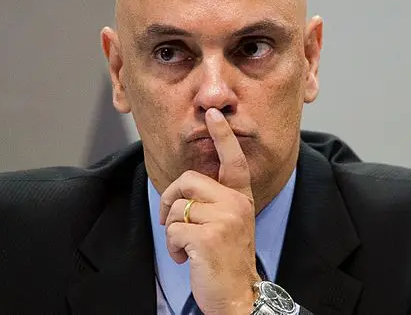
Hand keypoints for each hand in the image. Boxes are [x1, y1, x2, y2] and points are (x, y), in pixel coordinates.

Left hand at [159, 108, 259, 314]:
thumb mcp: (229, 225)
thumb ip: (215, 202)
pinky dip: (172, 247)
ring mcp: (224, 219)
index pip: (233, 160)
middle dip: (170, 199)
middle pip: (187, 181)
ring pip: (177, 208)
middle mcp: (236, 204)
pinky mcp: (209, 237)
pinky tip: (187, 258)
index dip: (222, 135)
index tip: (213, 113)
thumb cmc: (227, 260)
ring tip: (186, 248)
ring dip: (172, 231)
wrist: (238, 296)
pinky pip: (173, 230)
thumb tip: (183, 190)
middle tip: (171, 221)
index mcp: (240, 198)